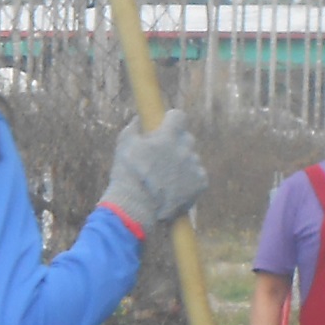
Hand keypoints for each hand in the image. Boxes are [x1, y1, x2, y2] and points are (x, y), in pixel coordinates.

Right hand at [100, 108, 208, 232]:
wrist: (137, 208)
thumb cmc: (127, 175)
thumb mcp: (123, 146)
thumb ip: (133, 128)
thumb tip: (137, 119)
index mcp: (168, 136)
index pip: (179, 116)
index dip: (172, 120)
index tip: (165, 126)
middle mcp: (185, 149)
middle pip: (186, 138)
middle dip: (176, 144)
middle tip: (162, 157)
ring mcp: (195, 167)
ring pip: (191, 159)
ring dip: (182, 164)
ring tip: (165, 179)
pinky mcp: (201, 184)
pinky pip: (198, 176)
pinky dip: (189, 181)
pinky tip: (174, 189)